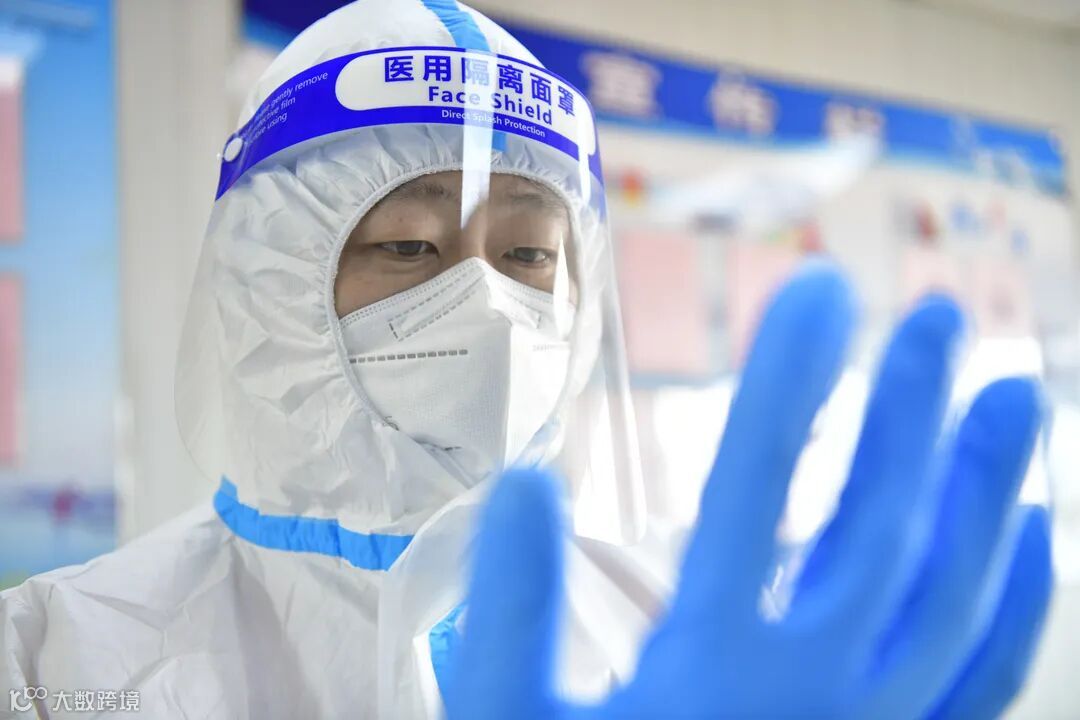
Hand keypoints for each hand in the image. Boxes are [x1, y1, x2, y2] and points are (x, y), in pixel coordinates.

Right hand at [446, 263, 1052, 718]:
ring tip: (1009, 389)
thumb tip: (526, 481)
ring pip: (953, 593)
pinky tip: (1032, 537)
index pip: (749, 485)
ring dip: (985, 485)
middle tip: (928, 314)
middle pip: (875, 523)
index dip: (787, 377)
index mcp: (706, 669)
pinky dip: (1013, 603)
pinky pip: (983, 681)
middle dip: (903, 406)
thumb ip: (513, 610)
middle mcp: (810, 692)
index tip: (814, 285)